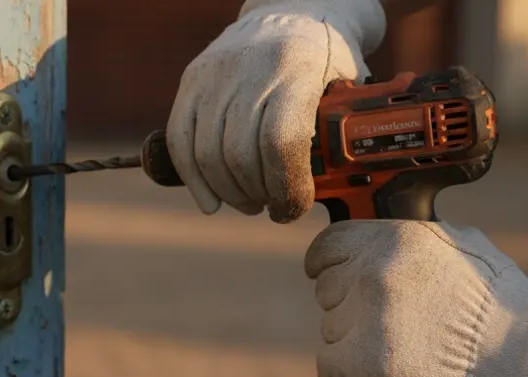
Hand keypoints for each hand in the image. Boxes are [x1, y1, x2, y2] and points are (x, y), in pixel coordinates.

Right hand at [166, 0, 385, 221]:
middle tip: (273, 205)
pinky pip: (180, 140)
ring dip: (230, 192)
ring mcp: (215, 74)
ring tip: (250, 202)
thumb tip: (329, 194)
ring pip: (208, 154)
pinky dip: (194, 180)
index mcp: (297, 68)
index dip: (286, 186)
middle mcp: (250, 68)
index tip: (294, 206)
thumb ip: (338, 136)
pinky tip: (211, 201)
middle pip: (239, 154)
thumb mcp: (347, 89)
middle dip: (257, 193)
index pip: (279, 142)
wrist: (294, 9)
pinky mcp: (192, 80)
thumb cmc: (326, 59)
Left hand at [304, 220, 527, 376]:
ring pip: (330, 329)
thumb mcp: (456, 244)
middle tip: (387, 322)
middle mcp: (373, 273)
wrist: (522, 353)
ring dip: (353, 341)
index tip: (327, 274)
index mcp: (393, 240)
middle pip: (328, 291)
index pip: (328, 246)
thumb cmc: (498, 302)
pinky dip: (347, 373)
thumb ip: (405, 242)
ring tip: (397, 346)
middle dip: (350, 307)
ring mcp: (367, 319)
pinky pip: (328, 365)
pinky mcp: (366, 363)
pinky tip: (374, 371)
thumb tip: (372, 243)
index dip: (325, 263)